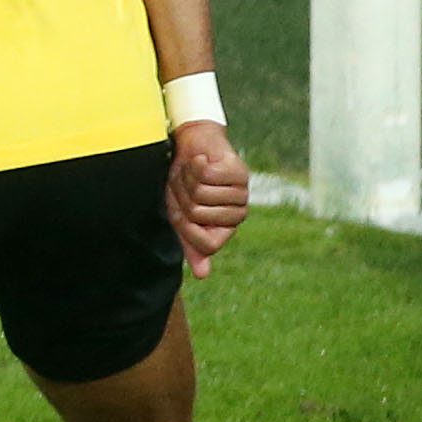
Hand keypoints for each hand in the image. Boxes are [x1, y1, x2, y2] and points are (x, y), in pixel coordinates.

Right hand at [166, 119, 246, 276]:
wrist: (190, 146)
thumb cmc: (184, 182)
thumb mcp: (180, 215)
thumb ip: (191, 242)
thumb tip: (203, 275)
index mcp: (225, 226)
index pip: (207, 244)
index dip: (186, 226)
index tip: (183, 210)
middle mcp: (237, 211)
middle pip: (200, 216)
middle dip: (182, 197)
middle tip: (186, 185)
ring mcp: (241, 191)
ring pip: (202, 194)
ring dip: (188, 179)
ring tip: (193, 172)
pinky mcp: (239, 170)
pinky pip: (208, 176)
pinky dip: (195, 166)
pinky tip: (200, 161)